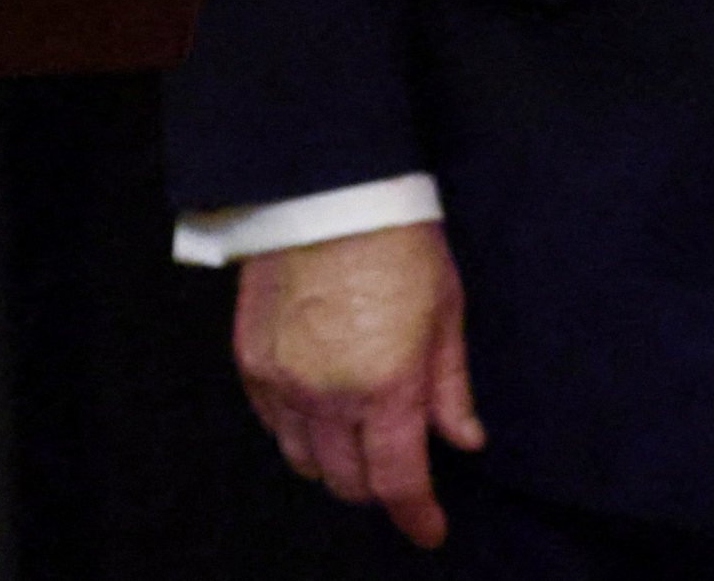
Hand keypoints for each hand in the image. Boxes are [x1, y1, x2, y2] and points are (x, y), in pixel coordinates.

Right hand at [231, 224, 483, 548]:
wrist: (326, 185)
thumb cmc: (397, 240)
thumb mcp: (446, 311)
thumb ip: (449, 386)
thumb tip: (463, 438)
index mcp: (387, 387)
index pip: (399, 481)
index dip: (417, 515)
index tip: (429, 529)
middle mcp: (329, 395)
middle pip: (349, 481)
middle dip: (378, 486)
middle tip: (397, 467)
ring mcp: (282, 380)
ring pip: (304, 459)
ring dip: (333, 461)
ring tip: (355, 436)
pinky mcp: (250, 359)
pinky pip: (271, 422)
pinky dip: (295, 429)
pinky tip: (316, 408)